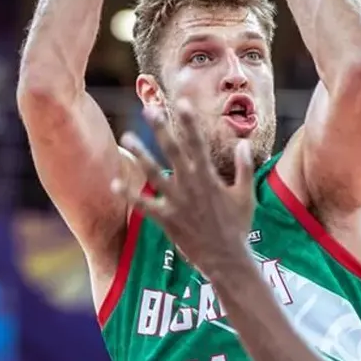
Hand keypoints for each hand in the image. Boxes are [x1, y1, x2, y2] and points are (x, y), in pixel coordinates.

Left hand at [113, 102, 254, 272]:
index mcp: (209, 177)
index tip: (181, 102)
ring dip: (140, 154)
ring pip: (154, 173)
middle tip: (148, 109)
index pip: (198, 143)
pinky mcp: (166, 219)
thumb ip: (244, 167)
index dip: (189, 121)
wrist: (226, 259)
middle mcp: (190, 185)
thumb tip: (243, 142)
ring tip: (126, 137)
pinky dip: (129, 195)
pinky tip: (115, 182)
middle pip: (172, 151)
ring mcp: (177, 202)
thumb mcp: (246, 195)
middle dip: (161, 129)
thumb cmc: (237, 226)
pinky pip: (144, 205)